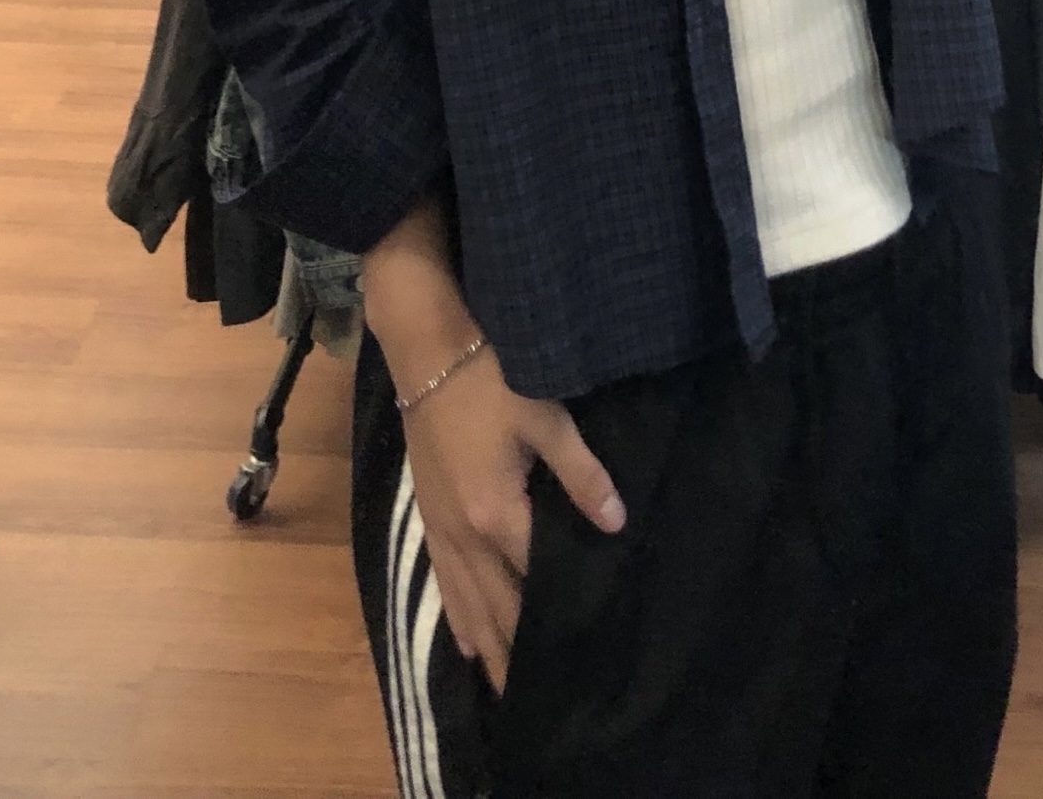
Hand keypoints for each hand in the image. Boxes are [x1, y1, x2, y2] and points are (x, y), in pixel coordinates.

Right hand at [363, 196, 623, 695]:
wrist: (425, 346)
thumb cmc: (490, 375)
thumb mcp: (545, 416)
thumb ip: (581, 474)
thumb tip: (617, 525)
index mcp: (498, 514)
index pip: (537, 581)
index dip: (564, 613)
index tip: (589, 649)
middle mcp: (466, 534)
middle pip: (498, 608)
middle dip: (521, 653)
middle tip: (550, 695)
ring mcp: (442, 527)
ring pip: (467, 603)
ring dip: (489, 646)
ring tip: (508, 691)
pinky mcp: (428, 514)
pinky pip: (444, 582)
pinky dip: (458, 617)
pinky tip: (465, 642)